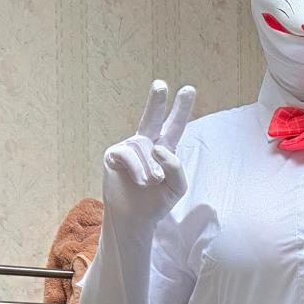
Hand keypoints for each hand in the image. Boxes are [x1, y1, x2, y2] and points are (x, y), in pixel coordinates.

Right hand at [102, 82, 195, 229]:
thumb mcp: (177, 186)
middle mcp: (146, 143)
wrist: (135, 218)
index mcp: (165, 148)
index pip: (175, 126)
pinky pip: (129, 155)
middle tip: (160, 85)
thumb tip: (157, 147)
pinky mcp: (114, 154)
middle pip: (153, 118)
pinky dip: (138, 170)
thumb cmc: (157, 201)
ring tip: (150, 183)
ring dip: (151, 169)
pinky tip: (140, 181)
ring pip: (145, 149)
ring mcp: (129, 147)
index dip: (182, 109)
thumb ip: (176, 166)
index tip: (189, 89)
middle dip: (157, 101)